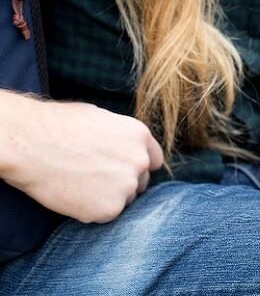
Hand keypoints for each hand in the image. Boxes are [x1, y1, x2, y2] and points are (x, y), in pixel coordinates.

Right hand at [0, 92, 163, 223]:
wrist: (30, 144)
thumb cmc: (58, 126)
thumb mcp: (102, 119)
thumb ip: (121, 138)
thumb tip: (126, 148)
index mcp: (140, 136)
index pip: (153, 160)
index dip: (137, 167)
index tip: (122, 171)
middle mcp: (140, 161)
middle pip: (141, 182)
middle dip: (123, 183)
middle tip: (94, 180)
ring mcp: (127, 186)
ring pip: (124, 200)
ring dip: (108, 198)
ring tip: (79, 184)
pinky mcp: (109, 209)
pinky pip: (105, 215)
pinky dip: (91, 210)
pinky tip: (73, 195)